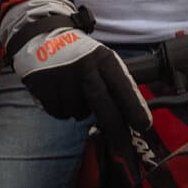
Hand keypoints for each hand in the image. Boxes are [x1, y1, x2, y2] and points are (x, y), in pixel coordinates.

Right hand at [0, 0, 152, 148]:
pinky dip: (62, 110)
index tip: (145, 127)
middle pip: (104, 106)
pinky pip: (60, 114)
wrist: (42, 36)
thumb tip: (131, 120)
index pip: (123, 87)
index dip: (135, 109)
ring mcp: (63, 79)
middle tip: (125, 151)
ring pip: (79, 114)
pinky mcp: (44, 87)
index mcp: (103, 59)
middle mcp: (85, 68)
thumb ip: (114, 85)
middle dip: (116, 132)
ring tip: (74, 93)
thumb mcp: (101, 60)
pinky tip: (60, 93)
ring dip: (80, 112)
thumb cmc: (80, 55)